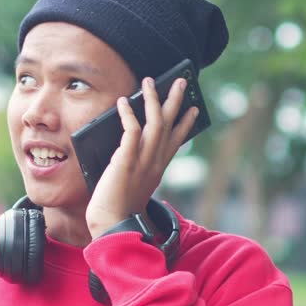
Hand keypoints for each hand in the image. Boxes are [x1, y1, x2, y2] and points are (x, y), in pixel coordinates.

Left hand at [86, 75, 198, 237]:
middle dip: (176, 101)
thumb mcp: (133, 185)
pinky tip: (123, 102)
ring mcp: (142, 160)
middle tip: (181, 81)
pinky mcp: (126, 160)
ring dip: (152, 99)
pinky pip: (132, 131)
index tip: (193, 109)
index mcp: (158, 169)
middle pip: (170, 125)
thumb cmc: (117, 209)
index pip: (176, 141)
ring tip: (149, 81)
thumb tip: (126, 148)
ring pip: (154, 122)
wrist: (112, 225)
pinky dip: (128, 114)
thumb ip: (134, 166)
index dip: (185, 124)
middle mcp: (154, 162)